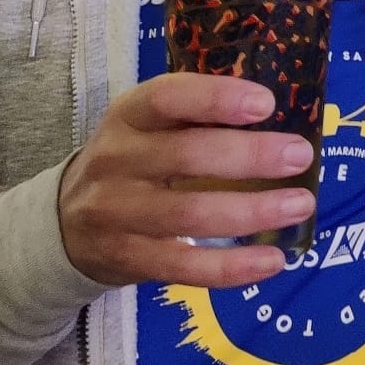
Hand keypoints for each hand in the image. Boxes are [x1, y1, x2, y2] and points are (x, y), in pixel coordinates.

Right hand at [58, 72, 317, 287]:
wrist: (64, 224)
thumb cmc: (131, 162)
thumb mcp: (147, 126)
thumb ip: (197, 116)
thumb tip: (286, 109)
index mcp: (127, 116)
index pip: (167, 98)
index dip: (217, 98)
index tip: (266, 103)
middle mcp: (116, 161)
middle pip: (185, 156)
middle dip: (250, 156)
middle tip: (300, 155)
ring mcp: (118, 215)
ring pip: (189, 214)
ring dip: (252, 210)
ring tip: (300, 205)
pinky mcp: (128, 260)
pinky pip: (184, 266)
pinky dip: (232, 266)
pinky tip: (273, 260)